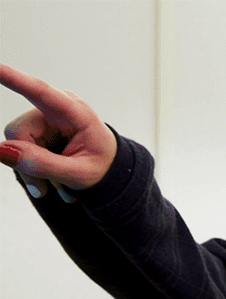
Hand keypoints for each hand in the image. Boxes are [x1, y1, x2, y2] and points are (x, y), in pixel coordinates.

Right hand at [0, 63, 115, 197]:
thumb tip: (2, 151)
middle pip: (19, 132)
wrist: (109, 171)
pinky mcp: (36, 129)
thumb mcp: (80, 174)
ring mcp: (43, 118)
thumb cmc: (103, 167)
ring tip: (57, 185)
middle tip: (46, 189)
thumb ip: (44, 164)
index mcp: (75, 112)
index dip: (14, 77)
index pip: (40, 91)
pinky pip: (18, 149)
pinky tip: (50, 180)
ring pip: (14, 144)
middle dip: (28, 164)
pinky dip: (32, 169)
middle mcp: (55, 109)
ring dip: (32, 170)